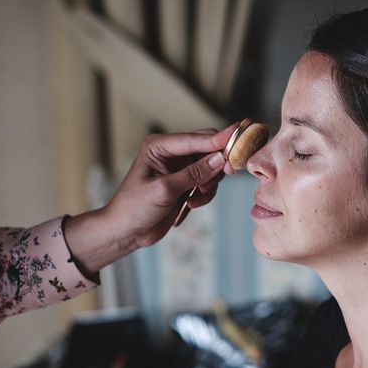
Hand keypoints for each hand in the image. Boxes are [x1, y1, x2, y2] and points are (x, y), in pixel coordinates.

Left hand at [63, 126, 235, 275]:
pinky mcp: (185, 183)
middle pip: (208, 148)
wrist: (126, 231)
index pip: (196, 138)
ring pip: (211, 166)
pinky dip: (205, 194)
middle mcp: (171, 153)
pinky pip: (208, 182)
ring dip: (210, 183)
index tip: (241, 136)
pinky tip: (191, 204)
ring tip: (196, 197)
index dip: (219, 139)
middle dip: (218, 163)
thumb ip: (193, 174)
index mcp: (160, 146)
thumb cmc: (134, 208)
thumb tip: (220, 159)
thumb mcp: (165, 190)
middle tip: (229, 173)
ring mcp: (180, 168)